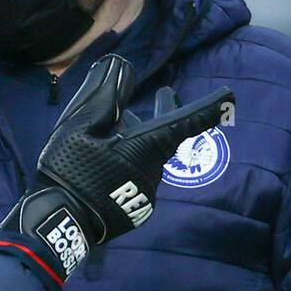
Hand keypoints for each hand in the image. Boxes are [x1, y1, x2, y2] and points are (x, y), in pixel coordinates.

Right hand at [0, 54, 232, 283]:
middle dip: (163, 115)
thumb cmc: (70, 170)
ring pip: (146, 158)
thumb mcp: (80, 126)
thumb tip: (122, 69)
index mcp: (145, 147)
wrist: (60, 222)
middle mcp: (153, 171)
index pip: (185, 123)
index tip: (229, 97)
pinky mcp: (135, 209)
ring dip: (133, 142)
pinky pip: (135, 178)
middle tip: (165, 93)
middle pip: (162, 138)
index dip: (208, 109)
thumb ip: (105, 97)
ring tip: (114, 128)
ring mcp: (145, 193)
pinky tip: (102, 164)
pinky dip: (124, 165)